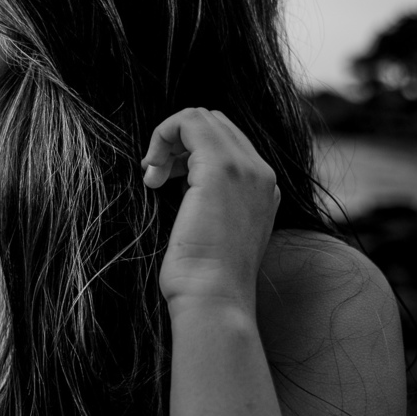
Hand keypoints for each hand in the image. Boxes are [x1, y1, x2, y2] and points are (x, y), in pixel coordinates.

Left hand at [141, 108, 279, 313]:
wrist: (214, 299)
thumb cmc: (206, 279)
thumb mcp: (215, 232)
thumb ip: (212, 202)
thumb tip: (183, 182)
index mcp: (263, 187)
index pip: (226, 140)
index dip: (189, 151)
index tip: (167, 180)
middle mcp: (261, 172)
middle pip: (214, 122)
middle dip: (178, 141)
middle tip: (158, 175)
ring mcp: (245, 168)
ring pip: (199, 116)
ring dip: (167, 139)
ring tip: (154, 176)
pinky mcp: (219, 169)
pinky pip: (187, 120)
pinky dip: (161, 137)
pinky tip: (152, 174)